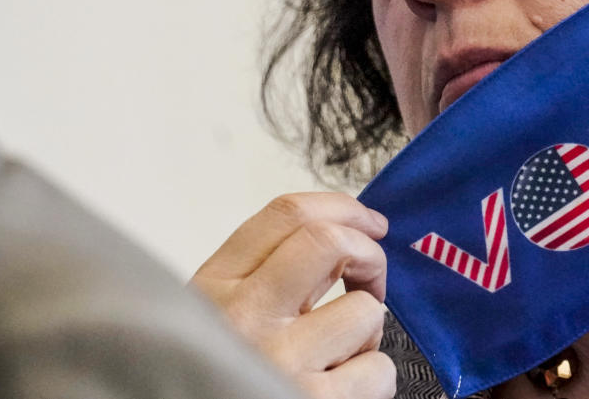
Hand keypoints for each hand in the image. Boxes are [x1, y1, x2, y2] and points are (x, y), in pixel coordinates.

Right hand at [192, 193, 394, 398]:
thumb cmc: (210, 381)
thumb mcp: (210, 320)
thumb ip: (258, 281)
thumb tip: (336, 242)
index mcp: (214, 288)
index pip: (284, 215)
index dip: (342, 207)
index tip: (368, 220)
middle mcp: (243, 317)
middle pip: (328, 241)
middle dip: (367, 252)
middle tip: (370, 276)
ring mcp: (279, 361)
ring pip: (365, 310)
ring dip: (368, 333)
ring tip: (342, 357)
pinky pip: (378, 370)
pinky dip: (374, 379)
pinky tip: (343, 392)